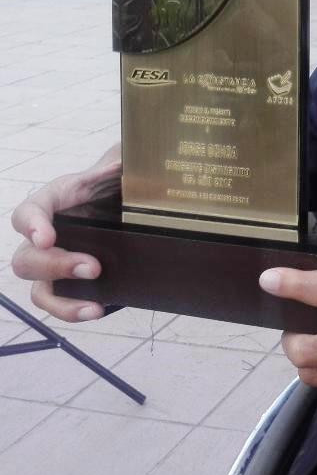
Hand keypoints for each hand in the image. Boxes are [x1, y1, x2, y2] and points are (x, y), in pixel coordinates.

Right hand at [11, 144, 121, 321]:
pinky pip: (61, 302)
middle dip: (55, 266)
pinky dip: (74, 311)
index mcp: (56, 201)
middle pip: (27, 259)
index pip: (29, 213)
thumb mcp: (118, 170)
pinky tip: (99, 310)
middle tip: (94, 267)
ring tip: (93, 308)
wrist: (132, 201)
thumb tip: (120, 164)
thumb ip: (115, 166)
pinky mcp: (74, 281)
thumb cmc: (117, 181)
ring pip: (39, 289)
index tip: (46, 238)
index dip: (32, 226)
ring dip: (61, 301)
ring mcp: (58, 261)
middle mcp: (49, 234)